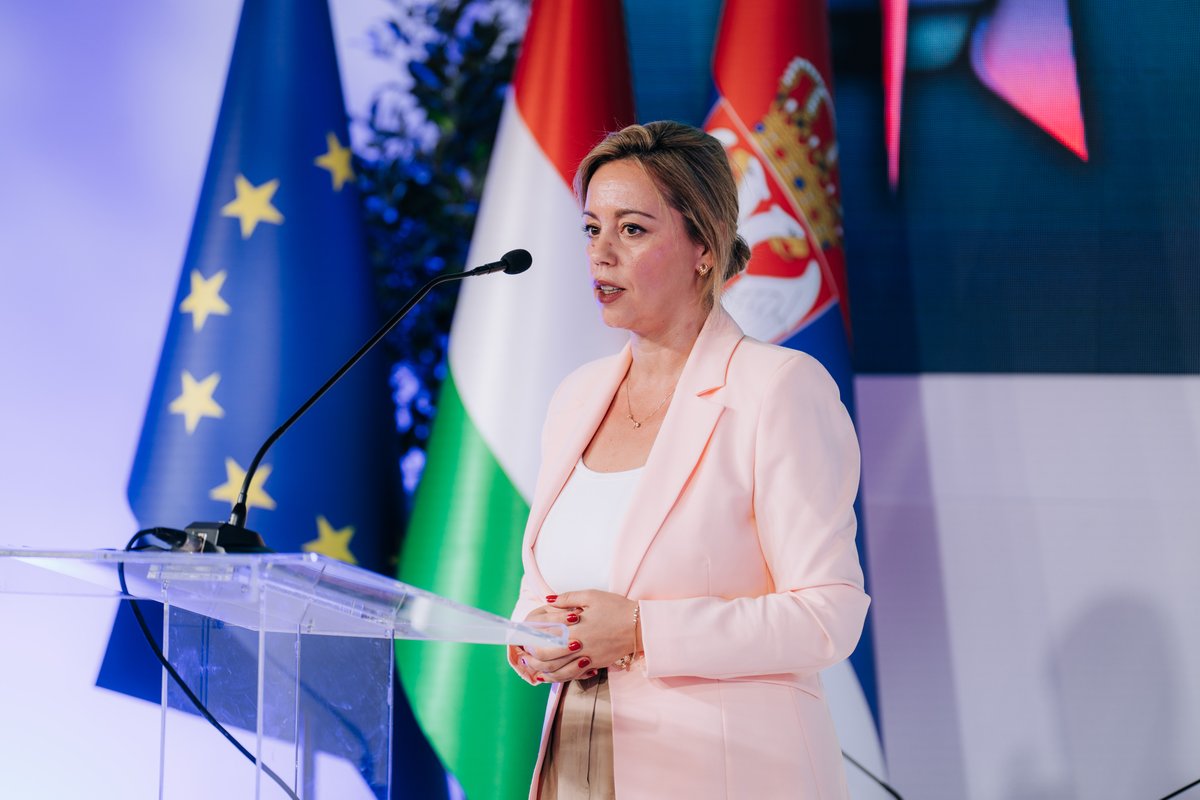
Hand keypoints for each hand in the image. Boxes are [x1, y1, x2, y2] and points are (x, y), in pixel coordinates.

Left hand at [515, 590, 638, 682]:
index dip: (531, 640)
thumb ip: (567, 598)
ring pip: (559, 672)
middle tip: (524, 655)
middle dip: (532, 659)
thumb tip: (548, 599)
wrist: (640, 626)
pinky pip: (573, 675)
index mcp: (575, 629)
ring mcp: (587, 658)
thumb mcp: (592, 596)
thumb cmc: (616, 608)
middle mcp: (579, 646)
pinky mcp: (595, 664)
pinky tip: (552, 675)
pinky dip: (560, 677)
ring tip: (533, 668)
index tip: (522, 637)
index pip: (545, 639)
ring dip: (543, 672)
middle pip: (548, 659)